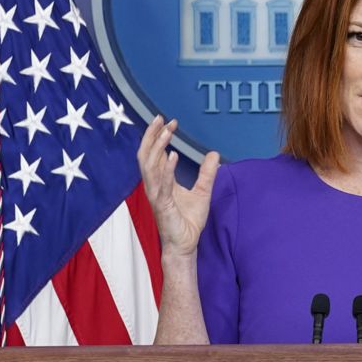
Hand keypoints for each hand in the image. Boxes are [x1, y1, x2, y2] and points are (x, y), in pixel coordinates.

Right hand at [136, 115, 219, 258]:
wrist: (185, 243)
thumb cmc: (188, 220)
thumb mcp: (203, 191)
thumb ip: (207, 173)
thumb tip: (214, 153)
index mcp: (161, 180)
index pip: (156, 153)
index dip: (160, 137)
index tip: (170, 122)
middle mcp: (154, 185)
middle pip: (147, 155)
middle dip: (152, 135)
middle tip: (160, 118)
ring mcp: (156, 194)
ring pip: (150, 166)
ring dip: (157, 147)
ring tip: (166, 132)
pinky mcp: (162, 205)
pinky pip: (161, 184)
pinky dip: (166, 169)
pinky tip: (172, 156)